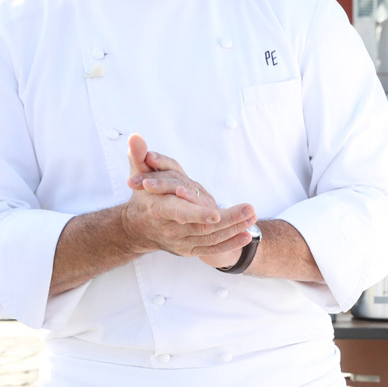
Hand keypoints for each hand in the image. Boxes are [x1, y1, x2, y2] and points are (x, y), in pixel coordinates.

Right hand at [121, 134, 254, 263]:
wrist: (138, 229)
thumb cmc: (143, 197)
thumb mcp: (138, 174)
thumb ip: (138, 156)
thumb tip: (135, 137)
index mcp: (157, 209)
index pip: (177, 212)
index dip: (196, 213)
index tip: (216, 214)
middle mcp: (169, 229)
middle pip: (200, 227)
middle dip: (228, 219)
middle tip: (249, 209)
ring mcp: (180, 242)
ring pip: (209, 238)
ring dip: (234, 229)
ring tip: (252, 217)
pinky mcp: (189, 250)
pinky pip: (211, 249)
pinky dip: (229, 244)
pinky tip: (246, 235)